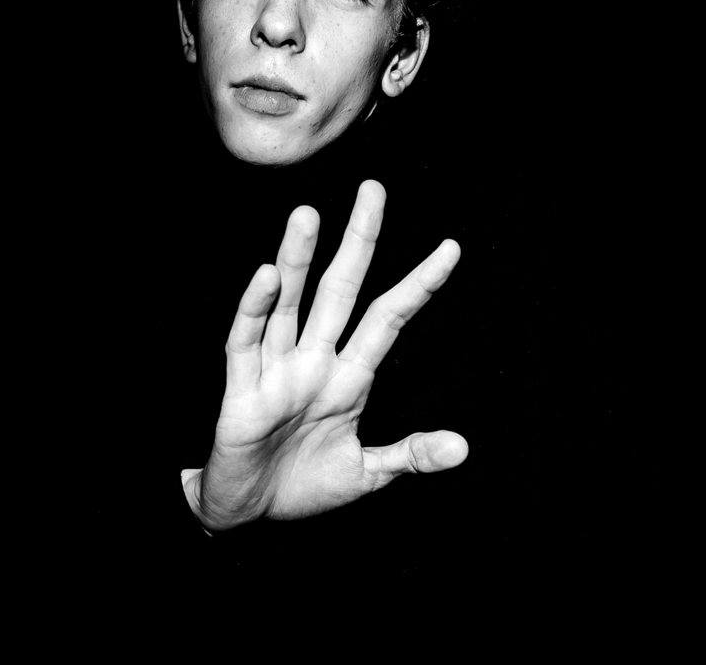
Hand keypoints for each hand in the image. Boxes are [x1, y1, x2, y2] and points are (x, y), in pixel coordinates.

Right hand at [189, 180, 466, 530]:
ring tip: (308, 216)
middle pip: (341, 289)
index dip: (419, 284)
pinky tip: (267, 276)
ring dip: (298, 260)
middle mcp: (315, 360)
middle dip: (358, 241)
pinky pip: (247, 341)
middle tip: (373, 190)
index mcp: (350, 376)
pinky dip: (256, 309)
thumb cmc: (304, 486)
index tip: (451, 248)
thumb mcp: (367, 474)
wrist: (247, 516)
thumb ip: (411, 455)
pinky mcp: (242, 389)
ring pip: (291, 303)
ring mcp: (278, 370)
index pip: (390, 318)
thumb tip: (463, 448)